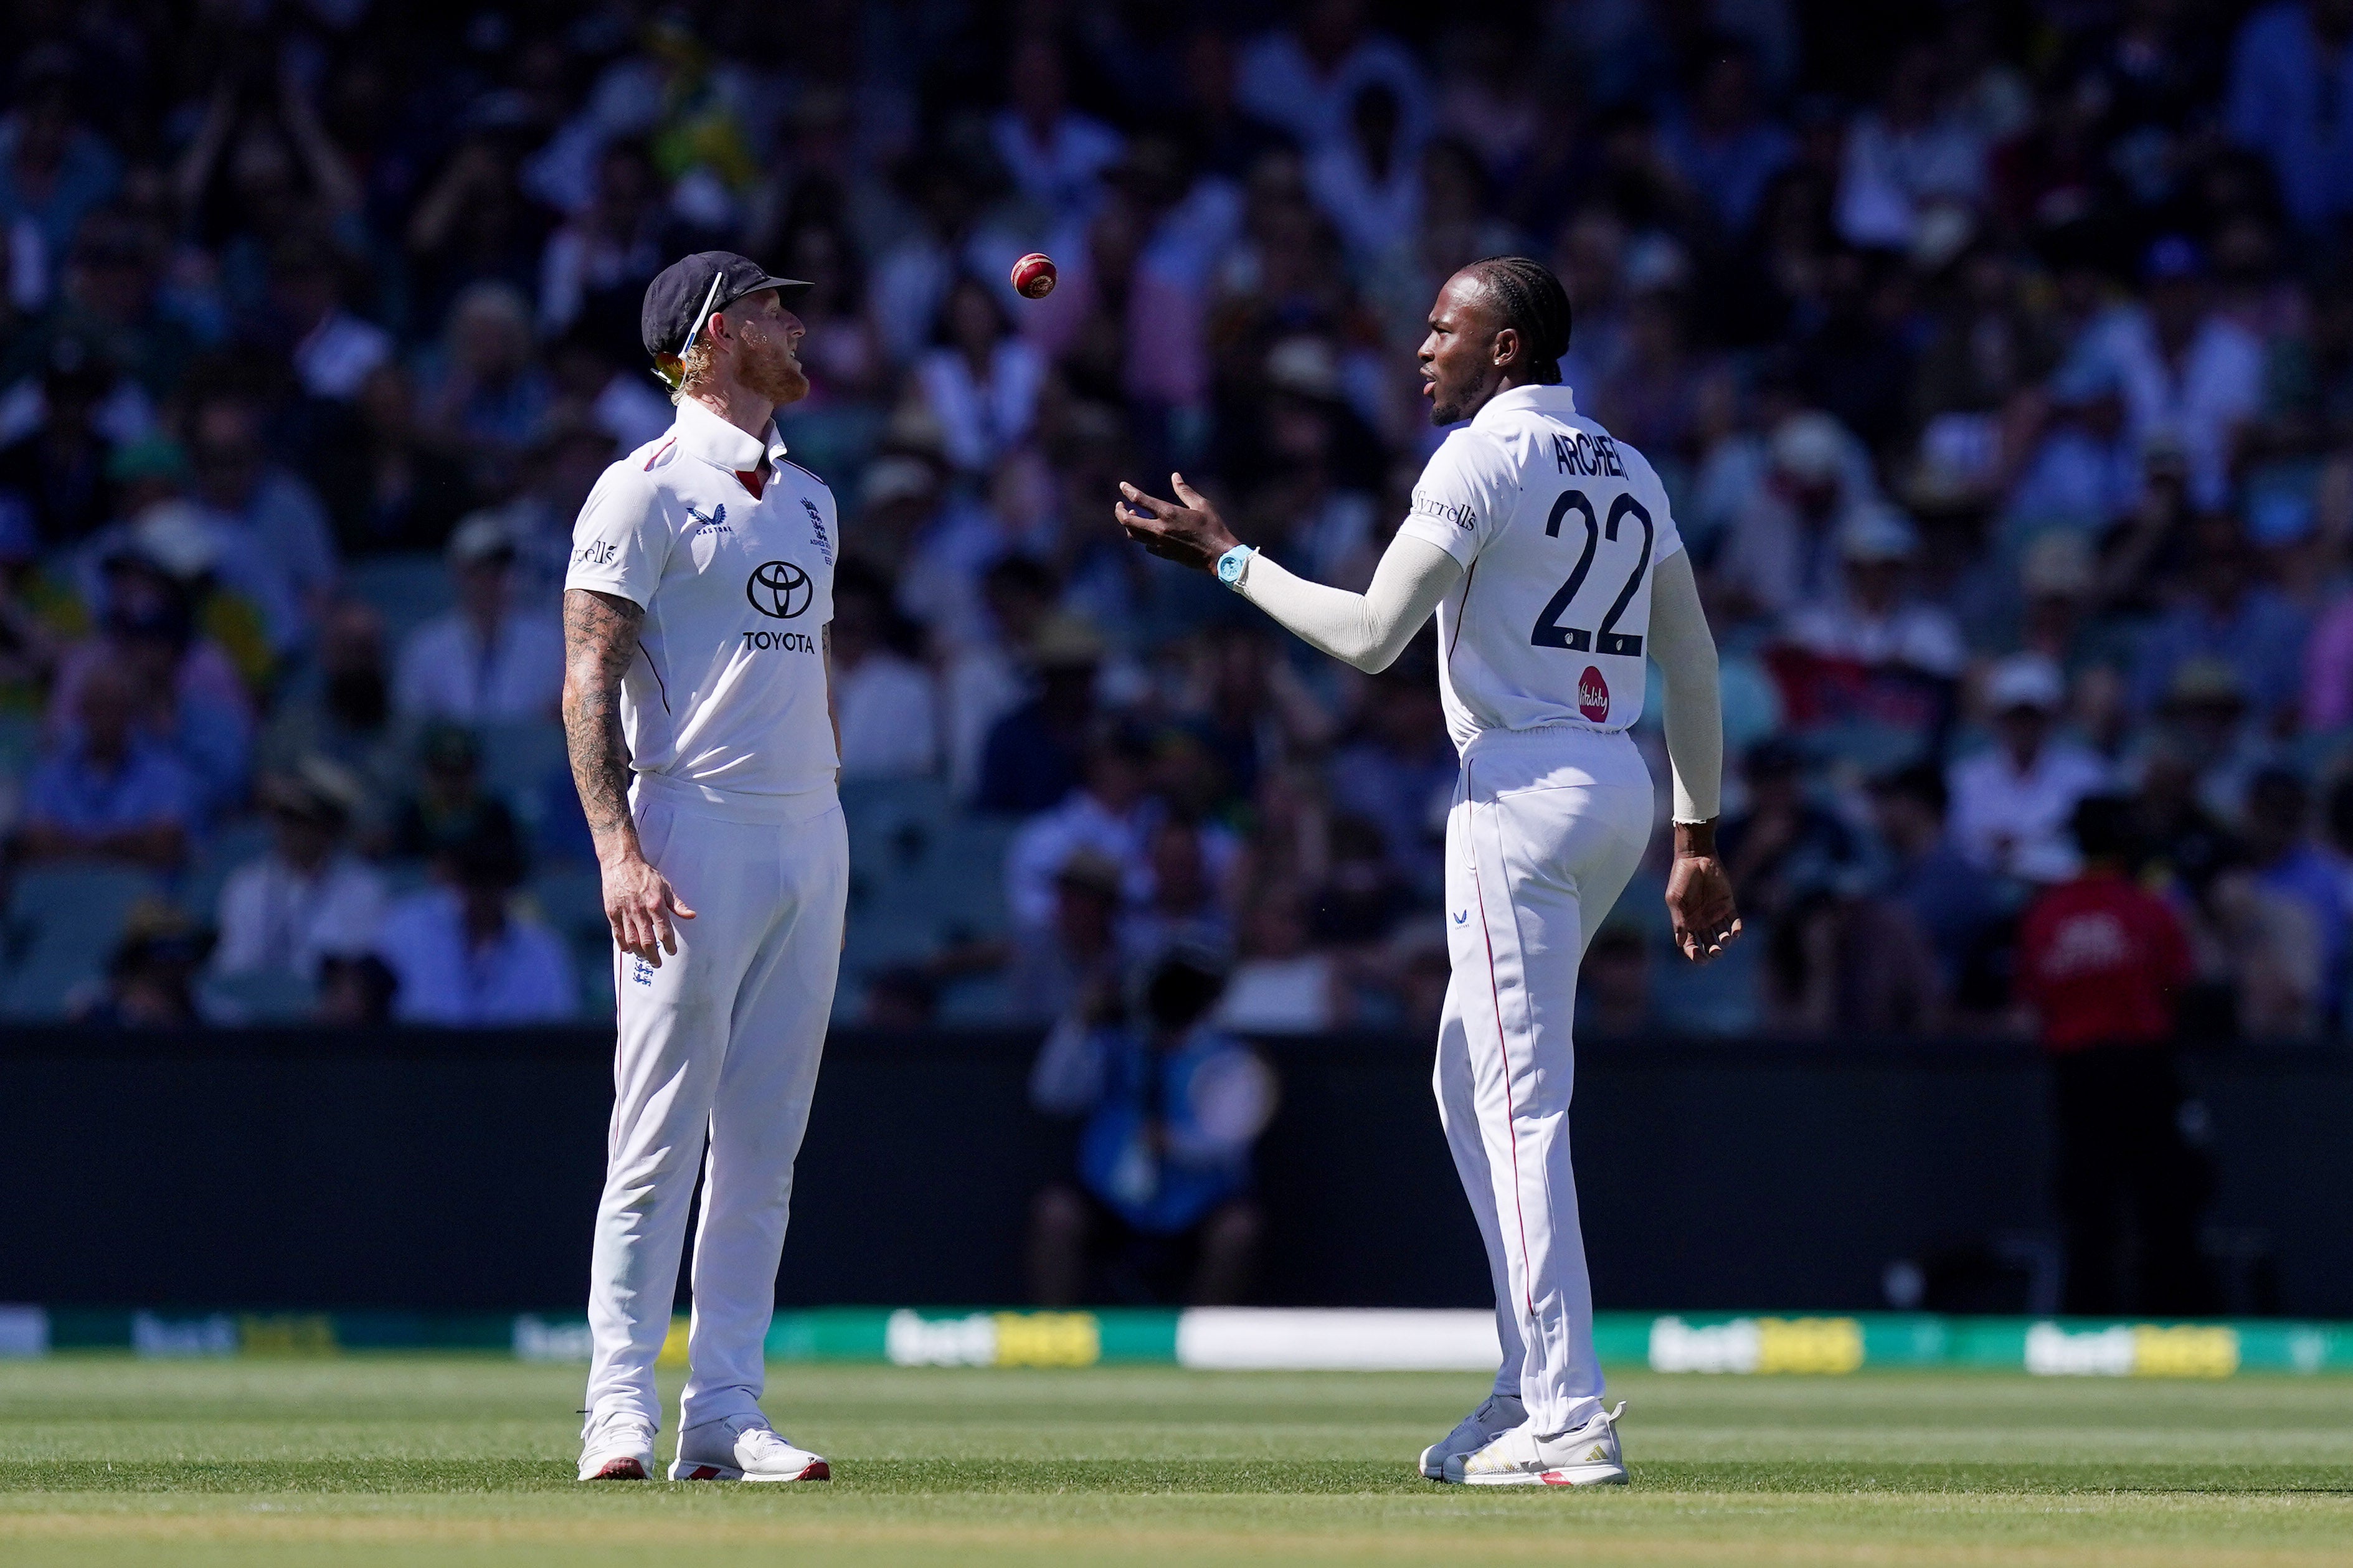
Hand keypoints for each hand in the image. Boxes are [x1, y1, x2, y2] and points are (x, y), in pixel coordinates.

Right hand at [600, 851, 695, 965]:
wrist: (621, 862)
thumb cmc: (646, 875)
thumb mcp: (666, 887)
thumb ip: (677, 904)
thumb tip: (692, 916)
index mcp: (656, 904)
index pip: (664, 931)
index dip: (669, 945)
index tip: (672, 952)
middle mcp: (640, 911)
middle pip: (647, 942)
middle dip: (653, 956)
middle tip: (658, 963)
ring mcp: (625, 912)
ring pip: (632, 941)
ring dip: (639, 953)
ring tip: (645, 957)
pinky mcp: (612, 913)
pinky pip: (618, 935)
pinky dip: (624, 945)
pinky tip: (629, 950)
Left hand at [1113, 473, 1240, 571]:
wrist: (1219, 555)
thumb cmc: (1213, 527)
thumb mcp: (1201, 504)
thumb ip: (1184, 491)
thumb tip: (1175, 476)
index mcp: (1168, 513)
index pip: (1140, 499)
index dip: (1128, 491)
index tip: (1123, 486)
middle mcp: (1160, 529)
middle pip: (1128, 520)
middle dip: (1120, 511)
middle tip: (1120, 505)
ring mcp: (1160, 543)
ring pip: (1133, 534)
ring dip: (1129, 524)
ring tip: (1134, 516)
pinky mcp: (1163, 554)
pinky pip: (1145, 545)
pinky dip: (1142, 536)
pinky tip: (1148, 531)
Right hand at [1665, 819, 1741, 963]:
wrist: (1696, 857)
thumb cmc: (1680, 877)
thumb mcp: (1674, 899)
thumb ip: (1679, 920)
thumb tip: (1680, 942)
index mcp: (1686, 922)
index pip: (1690, 945)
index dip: (1694, 955)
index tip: (1700, 958)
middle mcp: (1701, 921)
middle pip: (1708, 945)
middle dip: (1712, 953)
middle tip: (1715, 952)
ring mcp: (1715, 914)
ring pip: (1722, 937)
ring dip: (1724, 943)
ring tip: (1725, 940)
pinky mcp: (1728, 905)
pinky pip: (1735, 923)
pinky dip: (1736, 930)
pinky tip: (1735, 933)